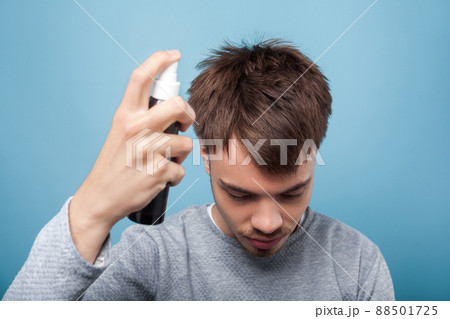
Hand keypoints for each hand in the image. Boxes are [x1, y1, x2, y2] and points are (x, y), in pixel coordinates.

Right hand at [69, 50, 194, 262]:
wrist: (99, 199)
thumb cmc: (114, 165)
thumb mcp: (120, 134)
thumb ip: (141, 118)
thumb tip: (172, 107)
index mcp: (124, 116)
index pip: (140, 78)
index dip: (159, 60)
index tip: (174, 55)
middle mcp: (135, 129)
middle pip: (178, 105)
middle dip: (189, 114)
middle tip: (185, 123)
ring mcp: (146, 151)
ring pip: (185, 143)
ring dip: (180, 155)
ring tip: (163, 162)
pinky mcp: (157, 172)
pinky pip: (180, 169)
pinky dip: (174, 177)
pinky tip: (160, 180)